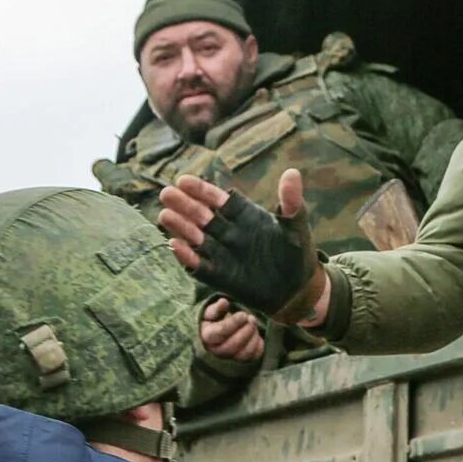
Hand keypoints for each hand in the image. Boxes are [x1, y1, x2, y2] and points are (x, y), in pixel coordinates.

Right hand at [159, 170, 325, 322]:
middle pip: (201, 216)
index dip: (202, 190)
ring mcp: (221, 254)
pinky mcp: (220, 276)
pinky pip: (200, 266)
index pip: (218, 199)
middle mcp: (227, 232)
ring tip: (165, 215)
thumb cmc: (296, 252)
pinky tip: (176, 245)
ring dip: (181, 227)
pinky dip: (188, 257)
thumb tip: (292, 173)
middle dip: (184, 205)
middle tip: (167, 193)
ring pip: (196, 238)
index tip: (184, 180)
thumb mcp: (296, 225)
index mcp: (242, 216)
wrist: (297, 288)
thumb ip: (291, 201)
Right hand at [198, 297, 264, 362]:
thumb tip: (223, 302)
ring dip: (253, 338)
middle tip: (251, 318)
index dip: (233, 323)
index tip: (243, 314)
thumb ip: (215, 308)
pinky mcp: (240, 361)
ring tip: (253, 324)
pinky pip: (252, 358)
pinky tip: (257, 335)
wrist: (217, 333)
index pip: (219, 333)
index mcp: (206, 336)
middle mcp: (216, 351)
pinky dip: (258, 346)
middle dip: (245, 331)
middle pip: (231, 346)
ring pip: (242, 354)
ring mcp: (228, 358)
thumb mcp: (210, 312)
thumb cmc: (214, 321)